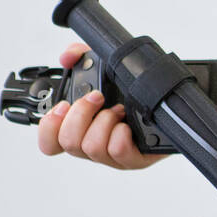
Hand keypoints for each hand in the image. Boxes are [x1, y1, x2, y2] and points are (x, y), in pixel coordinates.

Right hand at [36, 43, 163, 169]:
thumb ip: (81, 56)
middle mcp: (92, 144)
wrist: (168, 106)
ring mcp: (112, 156)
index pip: (49, 143)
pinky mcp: (134, 160)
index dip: (49, 127)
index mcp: (80, 129)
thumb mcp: (104, 69)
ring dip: (104, 122)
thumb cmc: (132, 94)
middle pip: (68, 142)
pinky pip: (117, 151)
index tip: (63, 106)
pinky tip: (128, 124)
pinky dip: (121, 134)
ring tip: (119, 110)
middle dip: (81, 115)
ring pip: (91, 147)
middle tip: (98, 98)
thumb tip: (68, 56)